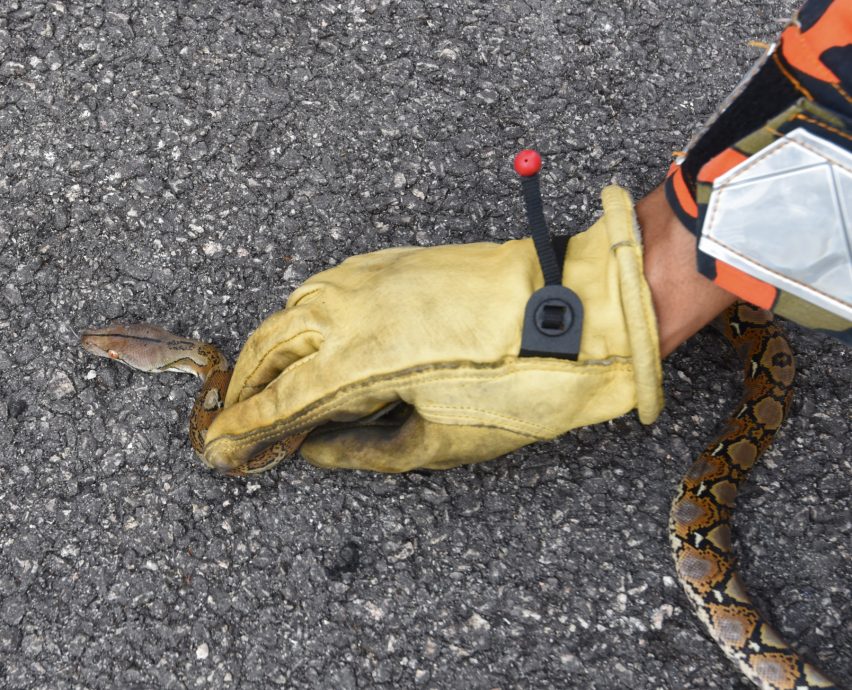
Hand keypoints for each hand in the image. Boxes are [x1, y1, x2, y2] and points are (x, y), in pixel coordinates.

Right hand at [203, 185, 661, 472]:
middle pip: (270, 348)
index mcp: (359, 362)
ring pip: (291, 310)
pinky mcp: (389, 260)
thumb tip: (316, 449)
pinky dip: (301, 314)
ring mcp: (368, 277)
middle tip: (230, 417)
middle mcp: (349, 310)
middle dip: (243, 384)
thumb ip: (365, 450)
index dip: (245, 427)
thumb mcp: (442, 442)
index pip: (281, 400)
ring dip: (268, 346)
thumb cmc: (520, 386)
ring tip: (262, 379)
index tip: (218, 446)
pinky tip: (307, 333)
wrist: (574, 310)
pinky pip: (324, 286)